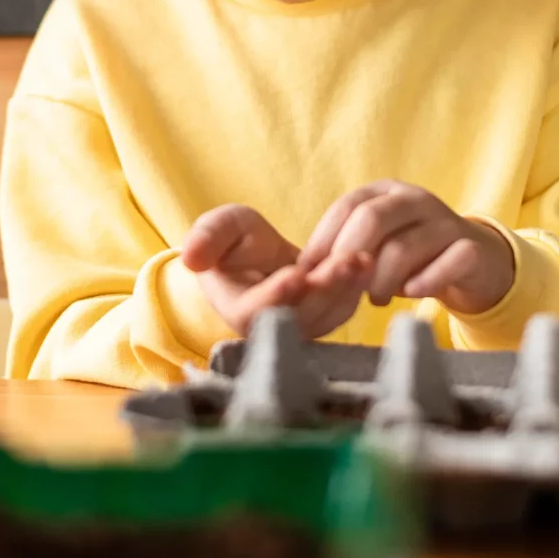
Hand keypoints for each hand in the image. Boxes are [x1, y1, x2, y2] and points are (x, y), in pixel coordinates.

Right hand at [180, 205, 373, 337]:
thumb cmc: (231, 243)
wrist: (255, 255)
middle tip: (347, 261)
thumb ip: (207, 239)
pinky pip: (343, 308)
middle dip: (325, 288)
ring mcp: (302, 326)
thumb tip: (189, 257)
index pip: (259, 310)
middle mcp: (274, 327)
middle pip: (302, 315)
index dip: (277, 294)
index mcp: (241, 312)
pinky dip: (357, 287)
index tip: (295, 274)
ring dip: (347, 288)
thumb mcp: (218, 229)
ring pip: (329, 314)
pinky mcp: (326, 317)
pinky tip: (368, 263)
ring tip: (363, 257)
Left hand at [297, 181, 515, 314]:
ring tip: (374, 299)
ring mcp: (446, 221)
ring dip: (381, 279)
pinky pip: (448, 262)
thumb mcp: (376, 245)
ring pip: (404, 247)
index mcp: (384, 192)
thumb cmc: (411, 254)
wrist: (475, 263)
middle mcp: (414, 199)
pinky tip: (411, 294)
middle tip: (341, 287)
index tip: (307, 271)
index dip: (323, 239)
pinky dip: (425, 281)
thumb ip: (346, 250)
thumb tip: (303, 273)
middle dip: (349, 257)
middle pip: (372, 219)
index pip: (346, 206)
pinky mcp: (473, 248)